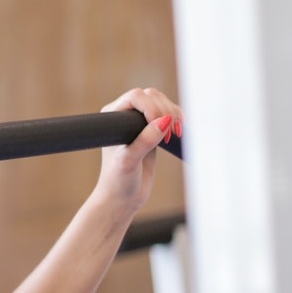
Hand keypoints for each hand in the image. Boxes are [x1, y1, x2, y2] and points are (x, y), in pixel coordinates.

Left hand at [94, 87, 182, 214]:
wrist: (122, 197)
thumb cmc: (118, 181)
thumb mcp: (129, 161)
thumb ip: (145, 141)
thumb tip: (165, 121)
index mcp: (112, 116)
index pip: (136, 96)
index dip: (152, 107)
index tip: (160, 127)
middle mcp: (124, 115)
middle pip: (152, 96)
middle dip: (166, 111)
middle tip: (170, 137)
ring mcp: (139, 122)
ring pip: (162, 102)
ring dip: (174, 115)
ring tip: (173, 137)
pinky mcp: (152, 131)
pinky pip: (169, 115)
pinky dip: (178, 120)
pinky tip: (179, 133)